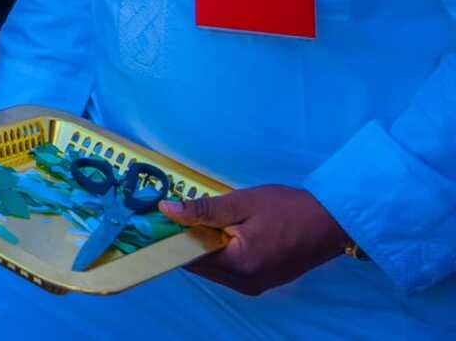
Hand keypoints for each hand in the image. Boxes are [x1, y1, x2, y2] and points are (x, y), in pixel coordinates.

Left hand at [161, 185, 348, 294]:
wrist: (332, 221)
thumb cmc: (288, 208)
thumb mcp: (242, 203)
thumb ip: (203, 210)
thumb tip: (166, 211)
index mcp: (240, 265)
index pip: (190, 258)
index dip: (171, 239)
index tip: (157, 220)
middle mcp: (246, 283)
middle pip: (200, 266)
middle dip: (186, 243)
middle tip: (179, 216)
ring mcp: (257, 285)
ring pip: (214, 269)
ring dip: (204, 247)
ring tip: (200, 220)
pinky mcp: (264, 281)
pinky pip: (230, 270)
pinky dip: (220, 253)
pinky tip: (221, 232)